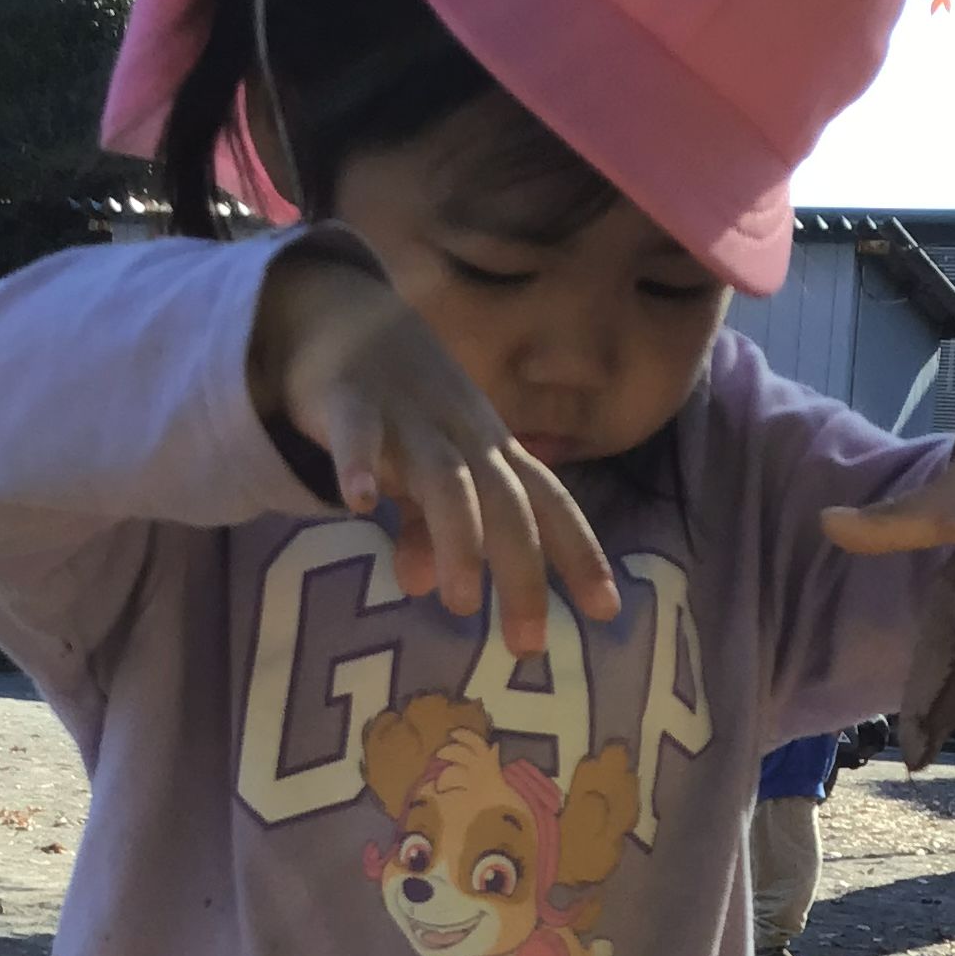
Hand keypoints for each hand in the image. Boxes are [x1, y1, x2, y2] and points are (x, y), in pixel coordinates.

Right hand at [249, 252, 616, 656]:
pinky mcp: (351, 399)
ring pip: (446, 480)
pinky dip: (359, 464)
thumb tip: (424, 586)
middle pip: (508, 504)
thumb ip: (426, 531)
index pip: (550, 502)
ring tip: (461, 602)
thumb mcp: (426, 471)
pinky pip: (358, 434)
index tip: (607, 611)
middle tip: (529, 643)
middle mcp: (464, 434)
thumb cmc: (404, 408)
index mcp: (493, 448)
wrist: (348, 312)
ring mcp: (410, 415)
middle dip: (524, 573)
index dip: (580, 552)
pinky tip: (359, 504)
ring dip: (459, 538)